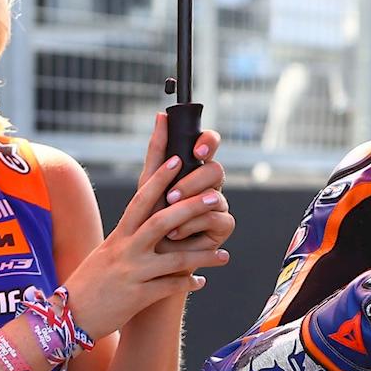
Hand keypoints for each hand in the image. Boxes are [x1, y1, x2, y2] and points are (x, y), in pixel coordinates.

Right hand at [61, 114, 232, 338]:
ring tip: (224, 255)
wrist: (68, 317)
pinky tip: (201, 282)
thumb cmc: (90, 283)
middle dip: (191, 207)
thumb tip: (151, 222)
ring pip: (175, 258)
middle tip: (217, 196)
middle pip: (162, 221)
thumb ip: (127, 238)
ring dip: (203, 255)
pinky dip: (187, 283)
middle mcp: (125, 250)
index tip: (178, 159)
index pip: (141, 200)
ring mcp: (132, 273)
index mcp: (118, 235)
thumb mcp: (106, 253)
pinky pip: (170, 287)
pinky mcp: (137, 297)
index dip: (159, 179)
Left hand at [145, 115, 234, 255]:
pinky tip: (178, 233)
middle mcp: (208, 184)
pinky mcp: (222, 227)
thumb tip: (160, 116)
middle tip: (172, 196)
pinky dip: (194, 225)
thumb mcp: (149, 182)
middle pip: (216, 170)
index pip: (209, 144)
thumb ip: (157, 150)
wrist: (148, 254)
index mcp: (193, 168)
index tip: (197, 151)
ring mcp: (218, 205)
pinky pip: (218, 218)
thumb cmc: (148, 217)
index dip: (208, 142)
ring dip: (190, 206)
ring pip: (217, 195)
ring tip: (169, 218)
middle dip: (193, 182)